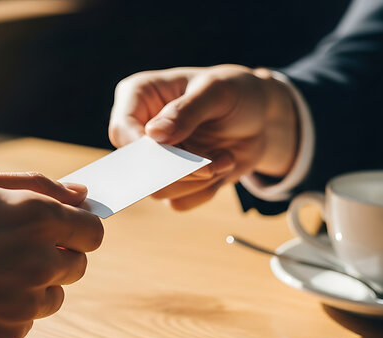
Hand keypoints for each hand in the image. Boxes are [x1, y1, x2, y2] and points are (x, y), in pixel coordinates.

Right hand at [109, 65, 297, 209]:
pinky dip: (206, 191)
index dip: (145, 150)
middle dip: (178, 171)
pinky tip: (224, 165)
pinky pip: (179, 202)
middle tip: (211, 165)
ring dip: (198, 181)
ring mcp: (155, 159)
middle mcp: (139, 130)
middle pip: (137, 167)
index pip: (122, 130)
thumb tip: (153, 134)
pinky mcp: (173, 181)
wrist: (260, 116)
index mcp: (138, 96)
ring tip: (225, 157)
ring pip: (159, 190)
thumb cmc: (235, 91)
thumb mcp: (217, 91)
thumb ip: (185, 111)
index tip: (180, 154)